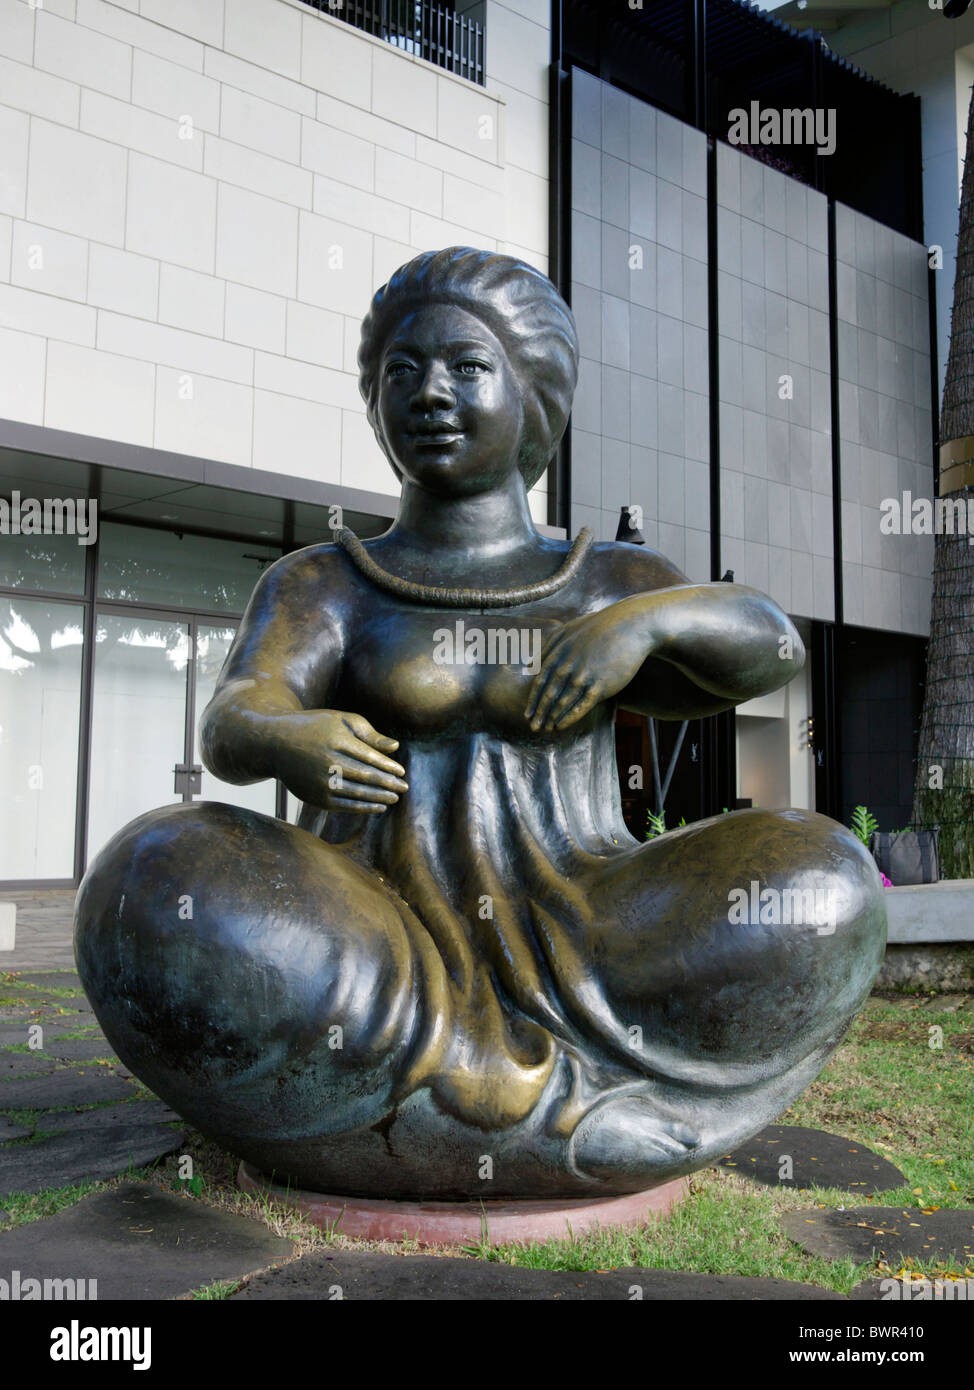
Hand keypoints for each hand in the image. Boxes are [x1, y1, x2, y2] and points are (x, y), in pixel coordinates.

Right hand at [273, 710, 407, 813]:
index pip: (369, 757)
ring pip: (356, 794)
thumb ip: (369, 733)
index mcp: (336, 741)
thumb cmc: (315, 728)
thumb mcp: (341, 720)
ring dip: (379, 797)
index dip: (388, 767)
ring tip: (394, 797)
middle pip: (365, 777)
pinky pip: (344, 805)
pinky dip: (363, 807)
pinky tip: (378, 806)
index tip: (402, 772)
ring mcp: (319, 782)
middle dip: (388, 784)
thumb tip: (395, 747)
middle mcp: (327, 763)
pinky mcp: (315, 797)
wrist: (276, 744)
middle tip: (404, 787)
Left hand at [525, 601, 651, 732]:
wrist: (632, 626)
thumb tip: (529, 665)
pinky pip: (580, 706)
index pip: (540, 681)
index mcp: (558, 652)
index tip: (527, 714)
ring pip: (562, 702)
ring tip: (545, 729)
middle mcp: (567, 665)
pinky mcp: (600, 685)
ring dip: (551, 718)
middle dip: (539, 713)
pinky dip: (568, 718)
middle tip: (533, 727)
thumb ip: (548, 646)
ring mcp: (583, 676)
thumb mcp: (569, 629)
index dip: (533, 700)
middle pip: (548, 695)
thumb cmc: (600, 627)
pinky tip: (560, 726)